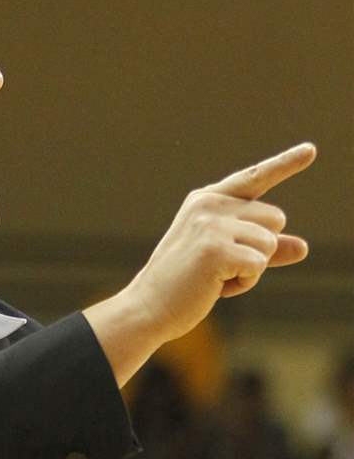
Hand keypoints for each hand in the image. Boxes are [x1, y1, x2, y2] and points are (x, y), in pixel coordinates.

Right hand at [85, 142, 315, 385]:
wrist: (147, 308)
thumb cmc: (183, 285)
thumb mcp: (226, 260)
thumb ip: (263, 249)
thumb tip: (303, 247)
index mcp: (207, 200)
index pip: (255, 178)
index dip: (285, 164)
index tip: (311, 150)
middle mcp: (209, 205)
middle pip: (275, 219)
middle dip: (260, 249)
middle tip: (219, 267)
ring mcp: (211, 225)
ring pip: (270, 242)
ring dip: (252, 269)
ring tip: (214, 277)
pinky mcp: (216, 250)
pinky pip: (259, 265)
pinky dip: (243, 283)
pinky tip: (213, 287)